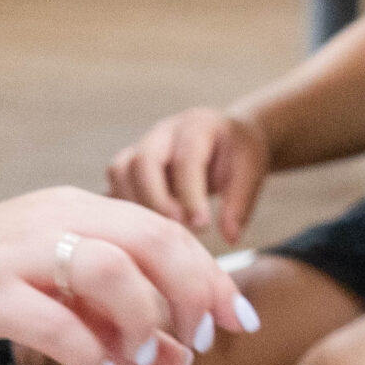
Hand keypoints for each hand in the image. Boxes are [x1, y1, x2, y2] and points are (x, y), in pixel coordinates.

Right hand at [0, 186, 256, 364]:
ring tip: (145, 356)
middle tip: (207, 340)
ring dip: (141, 318)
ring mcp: (16, 252)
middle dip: (194, 291)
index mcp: (77, 209)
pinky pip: (50, 317)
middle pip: (152, 240)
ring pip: (108, 269)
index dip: (211, 276)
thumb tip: (183, 358)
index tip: (239, 320)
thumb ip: (117, 321)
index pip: (167, 231)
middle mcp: (54, 218)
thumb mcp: (56, 298)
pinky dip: (87, 348)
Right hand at [107, 106, 271, 244]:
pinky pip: (113, 184)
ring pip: (120, 171)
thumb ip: (240, 203)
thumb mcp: (251, 171)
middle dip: (156, 200)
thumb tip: (230, 238)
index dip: (191, 194)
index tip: (201, 225)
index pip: (187, 159)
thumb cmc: (238, 154)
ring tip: (158, 232)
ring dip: (134, 205)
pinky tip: (140, 230)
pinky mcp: (129, 165)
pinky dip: (122, 208)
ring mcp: (141, 145)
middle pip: (142, 161)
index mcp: (197, 126)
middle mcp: (164, 132)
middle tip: (174, 230)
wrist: (226, 137)